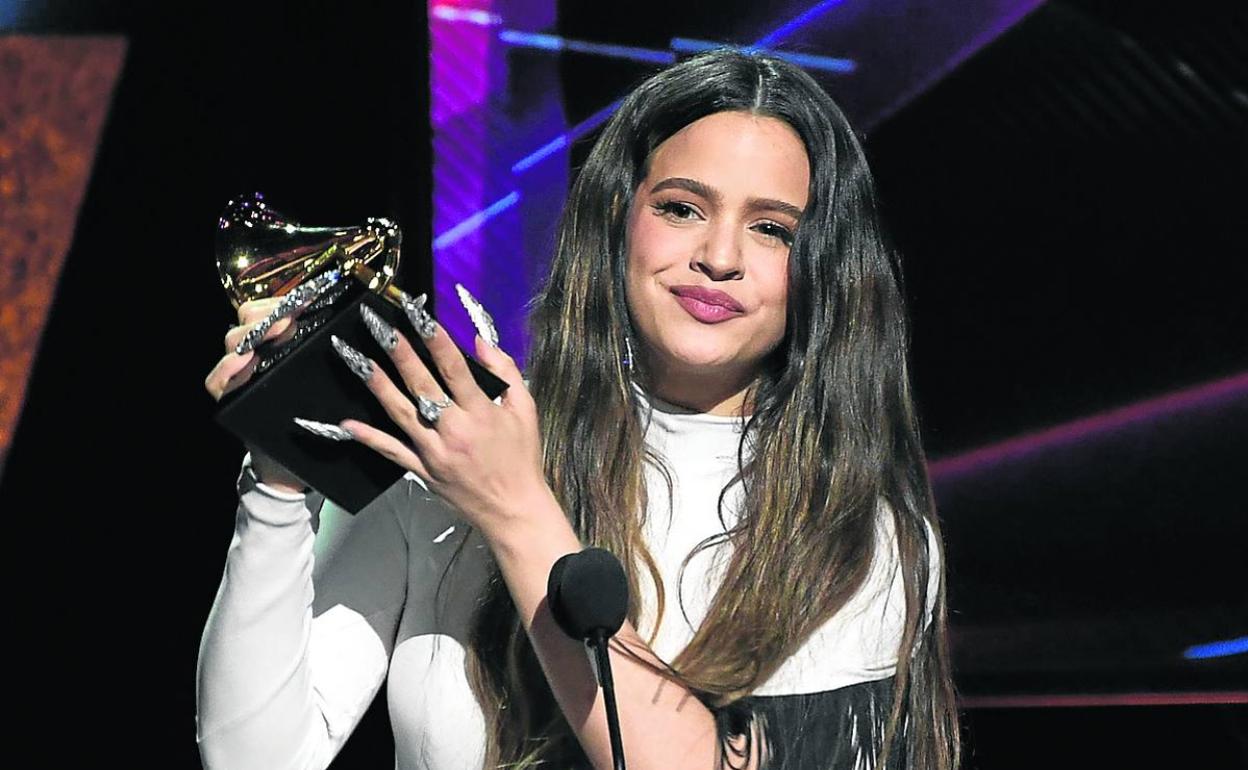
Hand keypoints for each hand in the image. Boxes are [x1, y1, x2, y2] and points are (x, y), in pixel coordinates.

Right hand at [204, 288, 318, 492]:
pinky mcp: (230, 399)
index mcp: (281, 346)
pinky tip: (244, 362)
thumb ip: (336, 359)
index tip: (308, 299)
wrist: (298, 467)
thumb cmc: (321, 423)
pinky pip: (216, 381)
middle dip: (267, 314)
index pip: (272, 310)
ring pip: (234, 344)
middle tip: (288, 320)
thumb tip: (367, 325)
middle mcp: (257, 355)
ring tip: (272, 335)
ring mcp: (240, 376)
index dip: (285, 301)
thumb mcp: (329, 387)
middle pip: (248, 320)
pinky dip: (227, 370)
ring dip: (250, 336)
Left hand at [321, 292, 553, 543]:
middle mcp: (454, 429)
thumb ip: (505, 372)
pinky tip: (346, 422)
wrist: (513, 509)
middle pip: (421, 384)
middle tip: (378, 325)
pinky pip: (391, 451)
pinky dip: (368, 438)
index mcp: (481, 412)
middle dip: (398, 351)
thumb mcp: (525, 410)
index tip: (417, 313)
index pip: (453, 367)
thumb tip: (480, 339)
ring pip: (399, 412)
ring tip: (355, 357)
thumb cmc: (522, 456)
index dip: (434, 337)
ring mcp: (434, 452)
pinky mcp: (422, 471)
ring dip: (376, 383)